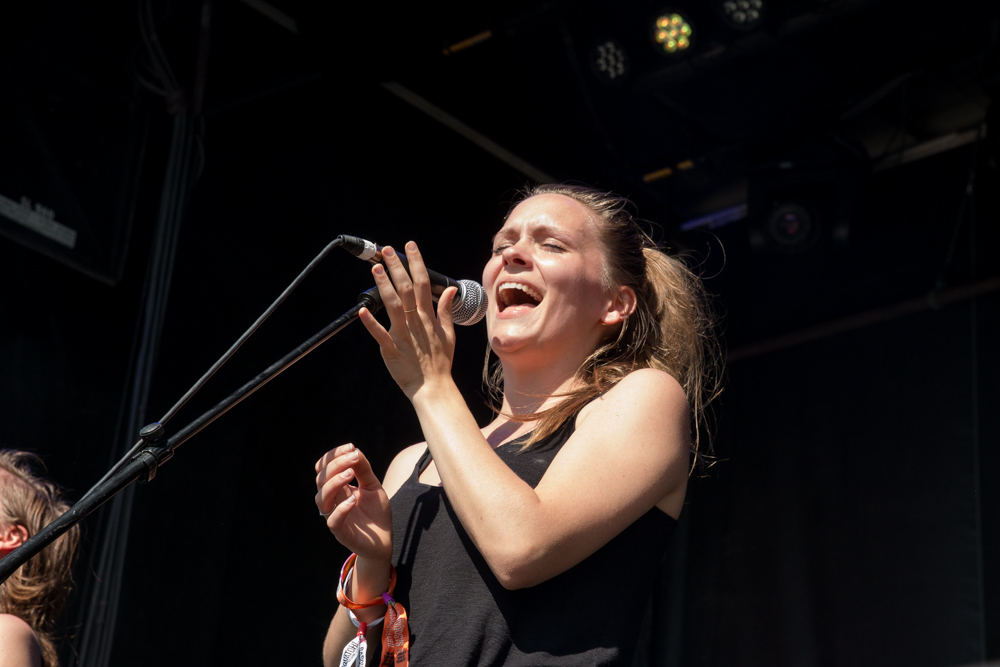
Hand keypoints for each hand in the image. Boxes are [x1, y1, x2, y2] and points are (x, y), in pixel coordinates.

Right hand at [314, 444, 391, 562]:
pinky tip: (353, 499)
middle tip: (353, 457)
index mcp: (337, 488)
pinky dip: (341, 508)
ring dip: (334, 483)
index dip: (333, 456)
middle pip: (321, 479)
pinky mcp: (341, 532)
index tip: (351, 447)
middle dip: (335, 465)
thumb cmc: (376, 513)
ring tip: (350, 474)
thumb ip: (364, 470)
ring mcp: (334, 516)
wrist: (385, 540)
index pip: (324, 468)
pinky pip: (333, 520)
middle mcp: (332, 501)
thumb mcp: (373, 486)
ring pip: (321, 499)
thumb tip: (355, 451)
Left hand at [358, 242, 458, 400]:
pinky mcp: (391, 349)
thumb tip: (450, 291)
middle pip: (405, 289)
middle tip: (387, 250)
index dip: (416, 263)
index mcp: (428, 317)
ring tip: (376, 268)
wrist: (434, 387)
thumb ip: (446, 311)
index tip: (410, 246)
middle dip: (396, 267)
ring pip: (393, 305)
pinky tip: (362, 309)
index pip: (422, 283)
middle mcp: (415, 322)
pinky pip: (380, 333)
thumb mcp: (449, 334)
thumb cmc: (440, 362)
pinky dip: (371, 322)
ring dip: (384, 286)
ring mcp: (403, 334)